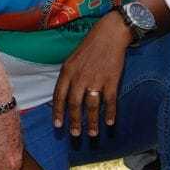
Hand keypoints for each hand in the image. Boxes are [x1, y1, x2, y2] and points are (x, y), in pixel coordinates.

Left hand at [52, 14, 129, 135]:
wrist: (110, 34)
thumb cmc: (90, 46)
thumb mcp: (72, 59)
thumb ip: (68, 77)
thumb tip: (65, 95)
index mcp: (67, 71)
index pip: (59, 96)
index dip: (58, 112)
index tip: (58, 126)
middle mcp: (79, 77)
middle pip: (74, 105)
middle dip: (74, 122)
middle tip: (75, 135)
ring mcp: (96, 80)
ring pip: (91, 107)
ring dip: (92, 122)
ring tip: (92, 134)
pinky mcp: (111, 80)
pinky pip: (109, 101)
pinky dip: (110, 113)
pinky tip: (110, 123)